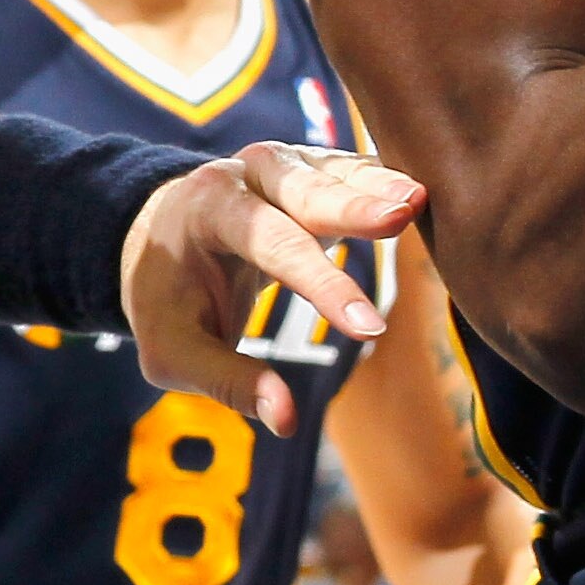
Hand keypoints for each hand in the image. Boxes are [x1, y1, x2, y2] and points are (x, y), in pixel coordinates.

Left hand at [121, 142, 425, 434]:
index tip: (370, 328)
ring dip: (382, 187)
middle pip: (309, 189)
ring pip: (341, 172)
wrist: (163, 235)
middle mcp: (250, 173)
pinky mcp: (321, 166)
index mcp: (210, 210)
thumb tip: (286, 422)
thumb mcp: (173, 352)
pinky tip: (421, 197)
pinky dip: (389, 183)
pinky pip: (360, 170)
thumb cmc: (170, 300)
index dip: (324, 287)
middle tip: (402, 214)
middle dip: (355, 205)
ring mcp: (291, 162)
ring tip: (419, 201)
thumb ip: (227, 381)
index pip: (274, 246)